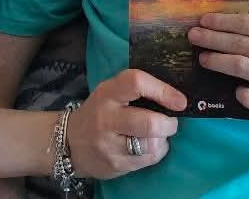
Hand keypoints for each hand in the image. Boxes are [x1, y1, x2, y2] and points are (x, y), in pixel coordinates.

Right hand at [67, 69, 186, 179]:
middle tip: (170, 122)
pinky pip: (148, 159)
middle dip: (169, 123)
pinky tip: (149, 146)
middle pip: (149, 123)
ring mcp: (110, 145)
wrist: (69, 143)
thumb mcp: (109, 93)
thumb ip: (135, 90)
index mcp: (107, 93)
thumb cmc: (98, 112)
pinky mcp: (115, 165)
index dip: (162, 90)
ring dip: (163, 139)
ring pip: (151, 144)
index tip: (180, 101)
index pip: (136, 83)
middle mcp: (107, 118)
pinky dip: (156, 151)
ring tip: (158, 134)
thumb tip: (173, 93)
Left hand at [189, 14, 248, 134]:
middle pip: (242, 44)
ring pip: (242, 67)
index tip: (203, 20)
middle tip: (192, 36)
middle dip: (212, 39)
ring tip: (202, 58)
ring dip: (217, 61)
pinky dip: (237, 91)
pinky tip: (232, 88)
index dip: (222, 22)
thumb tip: (222, 24)